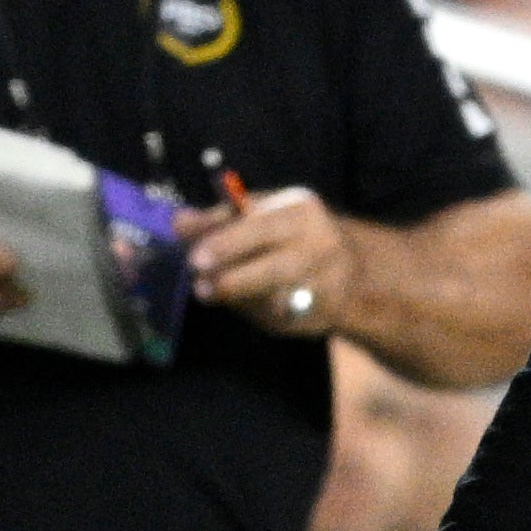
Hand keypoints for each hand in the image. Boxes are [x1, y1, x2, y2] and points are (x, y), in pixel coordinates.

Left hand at [185, 186, 353, 333]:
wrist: (351, 271)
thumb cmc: (291, 234)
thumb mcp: (263, 214)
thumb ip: (220, 219)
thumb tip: (179, 223)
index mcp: (302, 213)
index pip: (262, 227)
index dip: (227, 243)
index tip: (195, 257)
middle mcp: (319, 248)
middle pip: (274, 269)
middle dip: (233, 279)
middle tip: (200, 286)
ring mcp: (323, 285)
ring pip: (274, 298)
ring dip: (236, 296)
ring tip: (207, 292)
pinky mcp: (316, 315)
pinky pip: (277, 317)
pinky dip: (252, 310)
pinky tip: (240, 301)